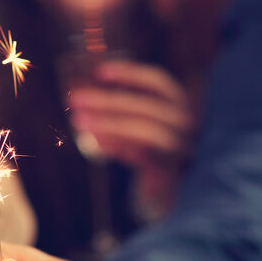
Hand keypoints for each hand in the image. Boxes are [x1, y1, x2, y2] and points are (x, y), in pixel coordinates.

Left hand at [67, 60, 192, 216]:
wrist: (168, 188)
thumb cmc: (148, 148)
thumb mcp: (135, 124)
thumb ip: (117, 109)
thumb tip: (81, 96)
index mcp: (179, 103)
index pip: (158, 81)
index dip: (130, 73)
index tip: (99, 72)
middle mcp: (186, 121)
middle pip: (145, 106)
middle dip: (107, 101)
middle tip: (75, 98)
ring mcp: (181, 145)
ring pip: (145, 130)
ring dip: (109, 123)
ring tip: (79, 120)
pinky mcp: (171, 168)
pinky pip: (143, 154)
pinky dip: (118, 146)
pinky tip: (97, 142)